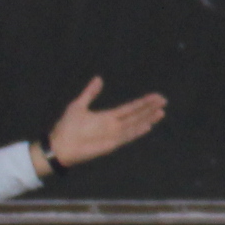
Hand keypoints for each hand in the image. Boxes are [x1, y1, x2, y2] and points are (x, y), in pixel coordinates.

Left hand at [45, 76, 167, 168]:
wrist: (60, 145)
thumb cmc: (67, 126)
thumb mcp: (79, 105)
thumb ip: (90, 93)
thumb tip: (99, 78)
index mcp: (108, 116)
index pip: (130, 108)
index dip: (143, 102)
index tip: (156, 96)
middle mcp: (114, 125)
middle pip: (136, 115)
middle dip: (150, 108)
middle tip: (164, 100)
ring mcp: (114, 135)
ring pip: (135, 124)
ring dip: (148, 118)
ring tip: (161, 112)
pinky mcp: (111, 144)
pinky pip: (126, 136)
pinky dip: (137, 131)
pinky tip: (147, 126)